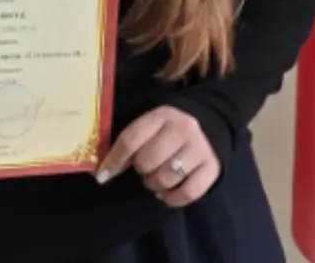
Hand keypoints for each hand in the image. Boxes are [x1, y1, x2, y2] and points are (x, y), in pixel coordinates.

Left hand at [96, 106, 219, 206]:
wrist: (212, 121)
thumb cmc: (171, 127)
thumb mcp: (152, 123)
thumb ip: (130, 141)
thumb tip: (102, 172)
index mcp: (163, 115)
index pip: (131, 139)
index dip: (114, 161)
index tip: (102, 177)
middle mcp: (183, 129)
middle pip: (147, 161)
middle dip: (141, 170)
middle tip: (146, 167)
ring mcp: (200, 148)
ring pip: (165, 178)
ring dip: (155, 184)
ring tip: (157, 176)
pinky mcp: (212, 167)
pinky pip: (187, 193)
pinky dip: (173, 198)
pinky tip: (168, 191)